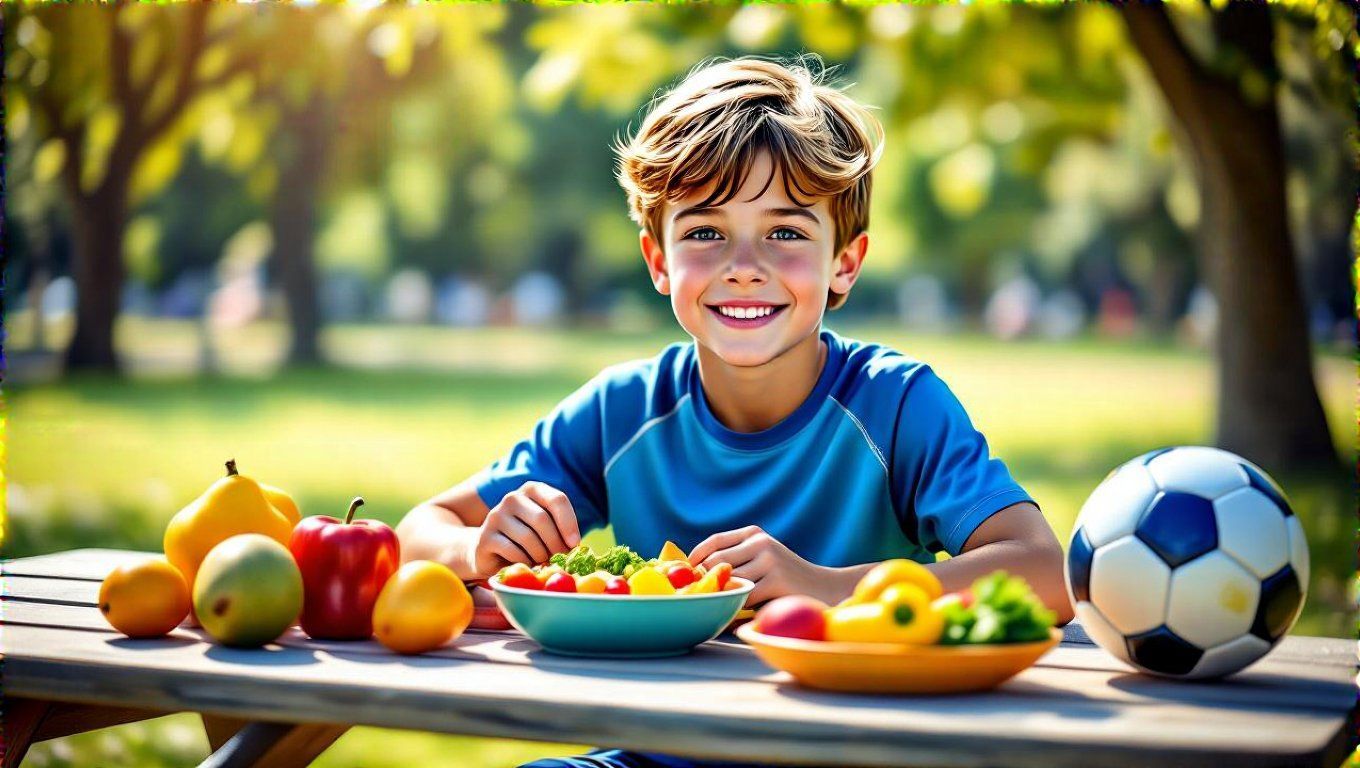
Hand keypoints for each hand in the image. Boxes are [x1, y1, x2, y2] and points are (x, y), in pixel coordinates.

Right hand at [469, 482, 580, 578]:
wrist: (490, 550)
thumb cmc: (527, 539)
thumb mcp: (546, 528)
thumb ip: (560, 529)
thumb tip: (573, 545)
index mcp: (532, 490)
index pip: (557, 499)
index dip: (569, 523)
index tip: (574, 543)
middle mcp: (512, 498)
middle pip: (542, 520)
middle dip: (555, 544)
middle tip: (559, 558)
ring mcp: (496, 516)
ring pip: (528, 538)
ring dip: (541, 555)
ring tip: (542, 560)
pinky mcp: (486, 537)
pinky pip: (513, 551)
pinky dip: (525, 561)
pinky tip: (526, 563)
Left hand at [688, 525, 833, 607]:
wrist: (824, 587)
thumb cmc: (786, 577)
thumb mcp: (763, 558)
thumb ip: (736, 559)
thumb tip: (693, 572)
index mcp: (754, 533)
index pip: (715, 542)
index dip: (695, 557)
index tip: (685, 573)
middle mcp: (761, 542)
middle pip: (717, 561)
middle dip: (703, 579)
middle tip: (696, 595)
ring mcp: (769, 560)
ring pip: (730, 580)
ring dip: (720, 596)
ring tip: (715, 606)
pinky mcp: (776, 580)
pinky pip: (744, 597)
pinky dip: (735, 608)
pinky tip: (733, 617)